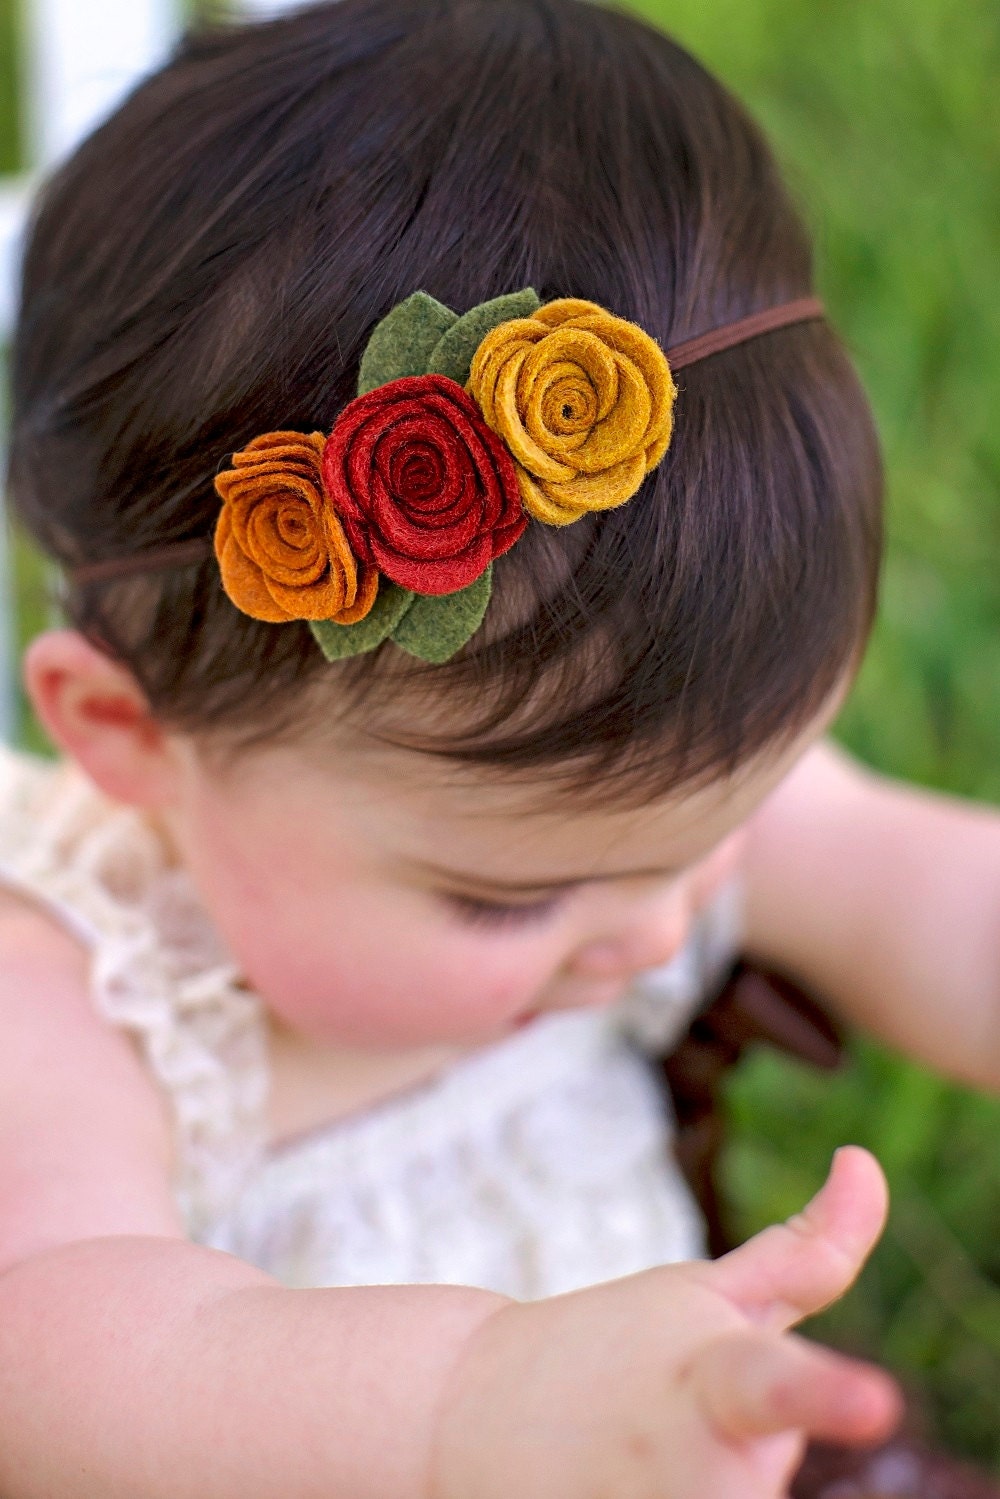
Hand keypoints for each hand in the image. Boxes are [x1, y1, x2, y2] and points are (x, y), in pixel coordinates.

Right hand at [431, 1146, 900, 1498]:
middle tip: (668, 1439)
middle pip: (769, 1476)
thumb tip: (863, 1159)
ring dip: (694, 1485)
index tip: (878, 1402)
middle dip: (739, 1459)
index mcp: (718, 1381)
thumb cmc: (615, 1345)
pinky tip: (613, 1484)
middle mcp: (695, 1465)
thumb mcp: (705, 1294)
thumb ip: (803, 1254)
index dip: (828, 1395)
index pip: (776, 1385)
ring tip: (631, 1468)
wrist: (469, 1406)